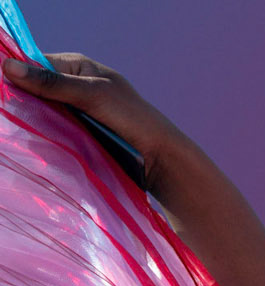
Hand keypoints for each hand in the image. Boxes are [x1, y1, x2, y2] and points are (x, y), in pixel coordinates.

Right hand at [2, 53, 183, 192]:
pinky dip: (49, 136)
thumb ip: (52, 83)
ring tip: (21, 130)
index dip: (19, 74)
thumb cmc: (132, 119)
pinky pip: (58, 131)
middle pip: (39, 89)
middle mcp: (77, 85)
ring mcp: (80, 111)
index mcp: (78, 66)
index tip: (5, 91)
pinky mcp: (84, 134)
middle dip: (26, 100)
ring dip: (37, 121)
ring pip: (47, 112)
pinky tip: (40, 143)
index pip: (36, 62)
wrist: (162, 158)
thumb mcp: (90, 94)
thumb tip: (9, 67)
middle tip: (11, 116)